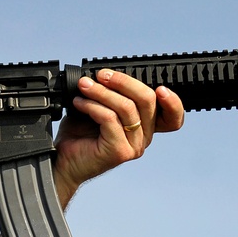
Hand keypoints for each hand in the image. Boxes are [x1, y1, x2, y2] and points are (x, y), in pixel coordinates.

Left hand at [53, 70, 183, 198]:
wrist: (64, 163)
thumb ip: (112, 94)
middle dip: (123, 81)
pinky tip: (79, 103)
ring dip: (102, 91)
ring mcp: (133, 146)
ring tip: (84, 86)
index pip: (173, 116)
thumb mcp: (100, 108)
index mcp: (145, 127)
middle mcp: (144, 138)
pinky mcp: (119, 151)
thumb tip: (107, 73)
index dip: (173, 101)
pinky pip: (110, 118)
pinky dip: (92, 105)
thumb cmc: (80, 136)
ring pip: (126, 107)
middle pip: (147, 100)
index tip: (159, 86)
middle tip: (101, 75)